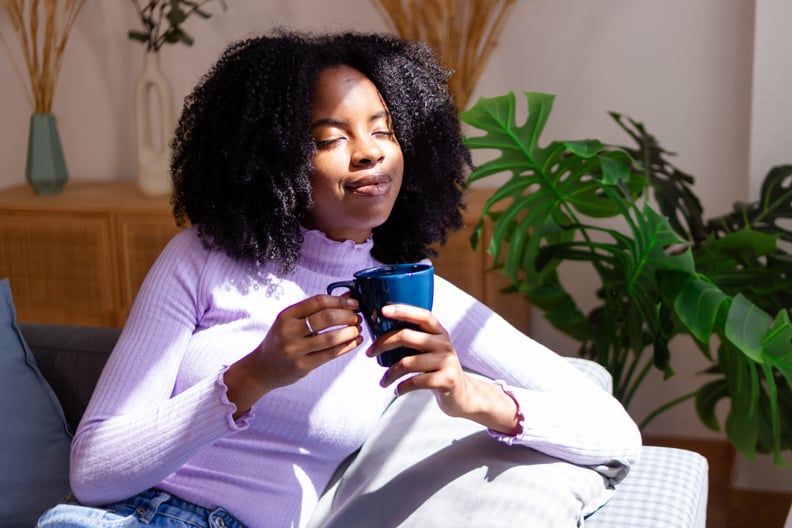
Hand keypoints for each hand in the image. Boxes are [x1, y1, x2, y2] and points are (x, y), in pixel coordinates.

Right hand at [225, 294, 361, 416]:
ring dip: (350, 332)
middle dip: (347, 316)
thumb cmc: (281, 340)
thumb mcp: (292, 321)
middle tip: (357, 317)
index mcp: (286, 315)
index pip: (318, 301)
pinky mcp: (302, 366)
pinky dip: (346, 347)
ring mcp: (295, 350)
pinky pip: (330, 354)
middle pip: (326, 318)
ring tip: (357, 330)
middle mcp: (289, 331)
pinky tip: (354, 342)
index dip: (340, 300)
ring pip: (331, 338)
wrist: (262, 368)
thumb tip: (347, 296)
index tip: (353, 303)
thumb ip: (317, 309)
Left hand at [368, 304, 520, 433]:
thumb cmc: (437, 369)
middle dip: (383, 343)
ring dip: (390, 373)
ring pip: (407, 362)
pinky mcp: (447, 380)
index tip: (383, 310)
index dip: (403, 310)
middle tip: (369, 353)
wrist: (462, 394)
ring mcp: (447, 361)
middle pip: (407, 336)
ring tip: (383, 381)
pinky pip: (416, 381)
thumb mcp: (431, 350)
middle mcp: (444, 343)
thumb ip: (415, 339)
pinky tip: (396, 390)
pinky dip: (402, 387)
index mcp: (439, 332)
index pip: (422, 315)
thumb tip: (380, 333)